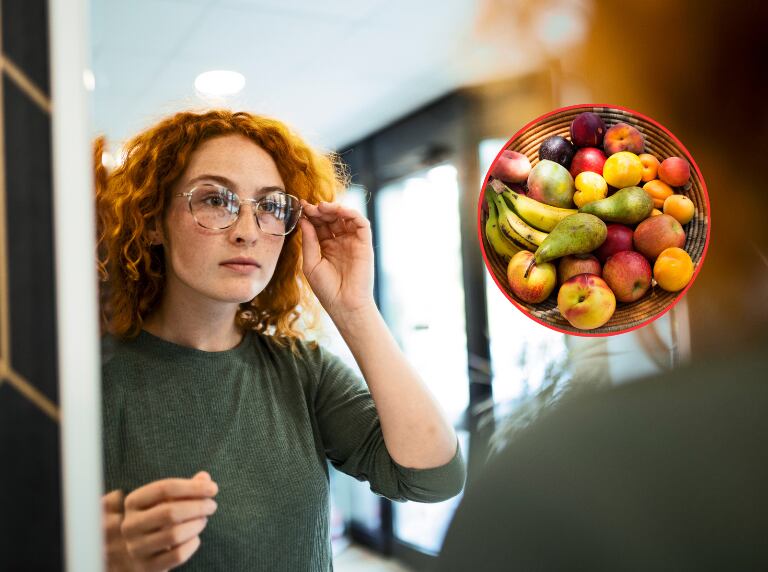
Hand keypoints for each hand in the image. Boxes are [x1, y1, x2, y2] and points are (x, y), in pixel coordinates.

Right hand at [105, 471, 218, 571]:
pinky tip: (195, 538)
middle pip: (170, 512)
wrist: (138, 552)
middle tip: (212, 506)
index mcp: (133, 502)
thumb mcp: (165, 500)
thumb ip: (185, 488)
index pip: (164, 488)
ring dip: (196, 525)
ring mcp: (136, 548)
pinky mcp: (146, 567)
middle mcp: (130, 525)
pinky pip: (177, 555)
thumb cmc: (156, 519)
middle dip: (197, 507)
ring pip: (174, 535)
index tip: (213, 488)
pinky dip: (192, 544)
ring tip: (203, 520)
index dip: (192, 487)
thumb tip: (205, 478)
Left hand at [299, 200, 374, 318]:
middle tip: (310, 207)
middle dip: (320, 210)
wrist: (345, 305)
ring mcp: (353, 242)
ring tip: (322, 207)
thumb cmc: (327, 289)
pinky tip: (338, 211)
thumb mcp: (311, 263)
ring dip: (334, 208)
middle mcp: (340, 242)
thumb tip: (304, 220)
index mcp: (326, 247)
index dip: (311, 215)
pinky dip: (351, 213)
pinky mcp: (365, 244)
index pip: (319, 225)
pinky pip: (361, 223)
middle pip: (331, 218)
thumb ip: (309, 241)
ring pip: (346, 217)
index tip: (301, 206)